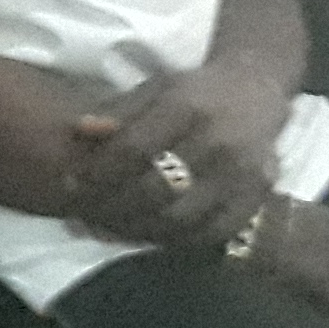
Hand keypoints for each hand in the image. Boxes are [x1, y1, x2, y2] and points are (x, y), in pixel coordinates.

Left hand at [68, 61, 288, 246]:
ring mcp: (243, 177)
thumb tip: (79, 132)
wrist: (257, 93)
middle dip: (111, 207)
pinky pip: (208, 234)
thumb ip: (117, 112)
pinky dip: (172, 240)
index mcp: (188, 106)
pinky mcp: (256, 201)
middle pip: (156, 191)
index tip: (71, 182)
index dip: (98, 171)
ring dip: (135, 230)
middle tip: (82, 213)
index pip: (135, 148)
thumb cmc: (195, 91)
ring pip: (180, 220)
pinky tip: (145, 234)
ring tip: (106, 228)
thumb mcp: (155, 87)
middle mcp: (218, 143)